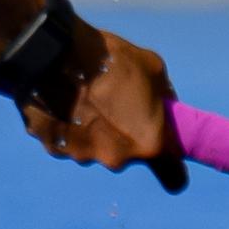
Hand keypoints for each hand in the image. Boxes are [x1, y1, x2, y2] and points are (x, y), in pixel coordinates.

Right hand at [16, 16, 189, 194]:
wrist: (55, 53)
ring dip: (93, 128)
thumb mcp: (152, 68)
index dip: (173, 169)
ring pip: (95, 147)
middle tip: (114, 104)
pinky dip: (68, 125)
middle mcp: (116, 158)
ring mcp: (83, 155)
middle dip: (124, 134)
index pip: (173, 175)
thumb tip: (164, 108)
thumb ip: (164, 97)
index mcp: (148, 144)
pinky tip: (64, 101)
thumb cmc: (111, 60)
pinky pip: (68, 140)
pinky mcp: (55, 147)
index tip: (170, 160)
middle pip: (126, 154)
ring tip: (85, 96)